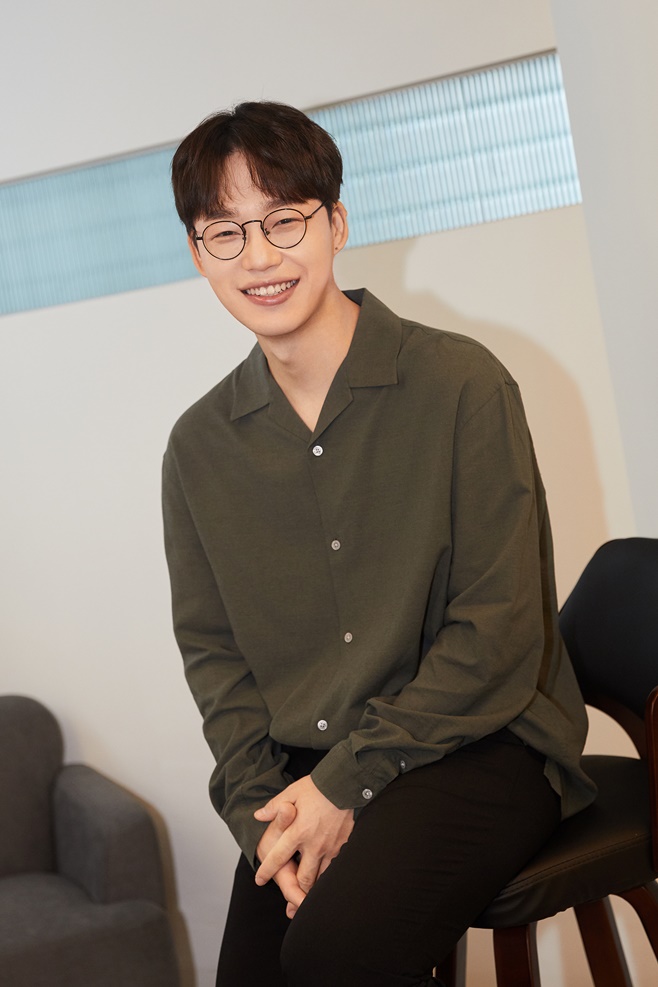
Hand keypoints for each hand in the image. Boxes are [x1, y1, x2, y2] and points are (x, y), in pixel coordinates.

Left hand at [254, 775, 353, 896]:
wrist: (345, 782)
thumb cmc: (318, 787)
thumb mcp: (292, 793)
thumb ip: (274, 807)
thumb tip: (258, 816)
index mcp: (297, 832)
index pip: (278, 858)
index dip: (267, 871)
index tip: (260, 880)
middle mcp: (314, 844)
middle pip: (303, 878)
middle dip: (295, 890)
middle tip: (290, 897)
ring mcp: (330, 847)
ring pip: (321, 878)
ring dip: (313, 887)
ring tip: (308, 894)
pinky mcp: (343, 845)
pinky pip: (335, 867)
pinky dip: (328, 875)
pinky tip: (326, 878)